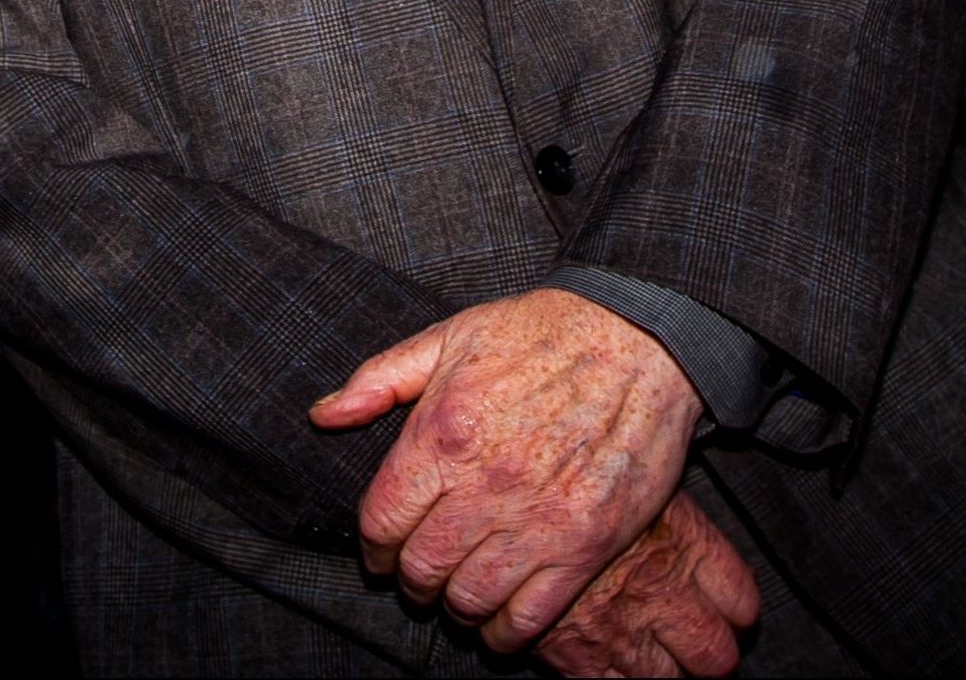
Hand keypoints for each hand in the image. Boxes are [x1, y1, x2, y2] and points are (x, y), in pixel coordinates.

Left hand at [309, 287, 703, 651]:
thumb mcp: (451, 337)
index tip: (381, 553)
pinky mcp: (585, 545)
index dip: (372, 549)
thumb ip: (380, 380)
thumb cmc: (543, 332)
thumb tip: (323, 415)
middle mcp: (485, 485)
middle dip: (411, 580)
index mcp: (444, 434)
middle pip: (420, 568)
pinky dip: (505, 631)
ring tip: (457, 595)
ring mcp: (538, 520)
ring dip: (454, 607)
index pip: (380, 522)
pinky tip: (499, 621)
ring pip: (469, 598)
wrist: (642, 341)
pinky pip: (530, 616)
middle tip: (419, 576)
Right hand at [534, 489, 762, 679]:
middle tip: (696, 644)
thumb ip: (662, 502)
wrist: (513, 490)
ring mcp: (622, 630)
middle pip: (715, 654)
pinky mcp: (576, 654)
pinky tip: (605, 661)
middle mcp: (663, 593)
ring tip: (647, 651)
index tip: (727, 611)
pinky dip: (614, 679)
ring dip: (664, 671)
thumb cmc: (570, 464)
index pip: (740, 599)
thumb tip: (677, 482)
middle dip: (710, 654)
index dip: (735, 609)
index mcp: (685, 545)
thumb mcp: (633, 470)